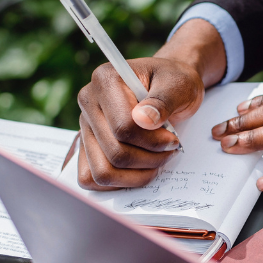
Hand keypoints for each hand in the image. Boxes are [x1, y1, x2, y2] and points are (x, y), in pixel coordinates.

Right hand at [76, 18, 225, 189]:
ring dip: (136, 174)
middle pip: (114, 153)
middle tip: (169, 149)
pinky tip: (140, 170)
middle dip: (149, 159)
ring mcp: (85, 126)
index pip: (123, 127)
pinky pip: (90, 178)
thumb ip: (163, 101)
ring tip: (157, 159)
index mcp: (105, 80)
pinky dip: (119, 182)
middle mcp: (88, 102)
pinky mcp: (87, 145)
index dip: (153, 141)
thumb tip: (144, 119)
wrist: (167, 86)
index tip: (172, 139)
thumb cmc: (173, 83)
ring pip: (103, 172)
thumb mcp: (178, 85)